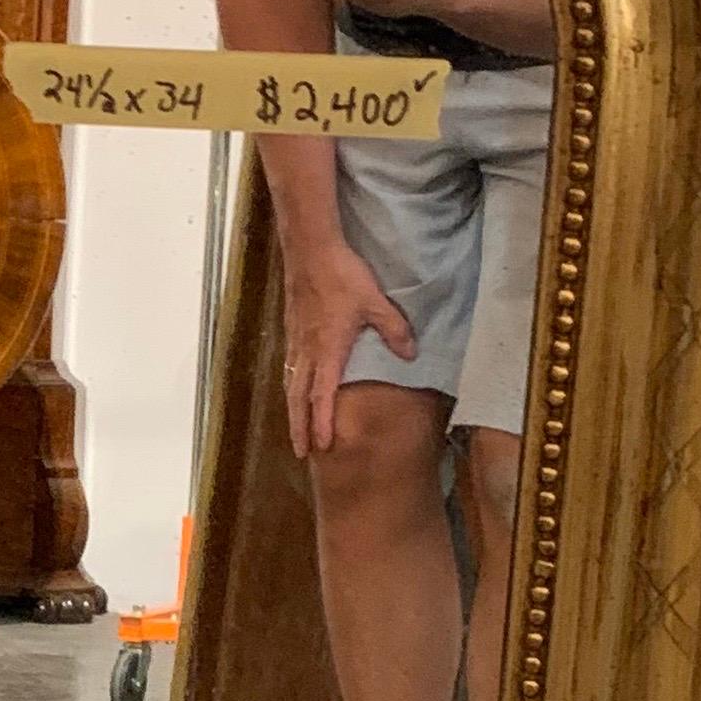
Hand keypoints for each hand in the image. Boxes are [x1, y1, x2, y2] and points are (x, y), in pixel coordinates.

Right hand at [281, 234, 413, 457]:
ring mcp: (296, 340)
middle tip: (300, 451)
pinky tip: (294, 387)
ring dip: (292, 409)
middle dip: (299, 427)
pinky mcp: (292, 328)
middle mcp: (307, 351)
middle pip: (297, 398)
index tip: (321, 446)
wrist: (311, 248)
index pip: (321, 396)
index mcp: (328, 351)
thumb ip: (394, 330)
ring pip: (290, 383)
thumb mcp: (376, 302)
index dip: (321, 423)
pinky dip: (290, 385)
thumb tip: (412, 355)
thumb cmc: (343, 275)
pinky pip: (289, 365)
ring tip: (295, 428)